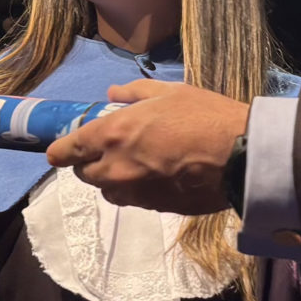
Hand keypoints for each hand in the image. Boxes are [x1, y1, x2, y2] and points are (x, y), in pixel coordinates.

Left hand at [45, 80, 248, 213]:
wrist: (241, 156)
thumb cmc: (205, 116)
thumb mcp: (170, 92)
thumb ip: (135, 93)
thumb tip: (112, 94)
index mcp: (112, 134)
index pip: (67, 151)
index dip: (60, 150)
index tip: (59, 150)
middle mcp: (115, 168)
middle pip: (84, 175)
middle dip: (89, 163)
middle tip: (106, 150)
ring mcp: (135, 192)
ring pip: (108, 191)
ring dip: (112, 179)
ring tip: (134, 164)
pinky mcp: (154, 208)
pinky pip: (133, 200)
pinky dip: (136, 189)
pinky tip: (157, 176)